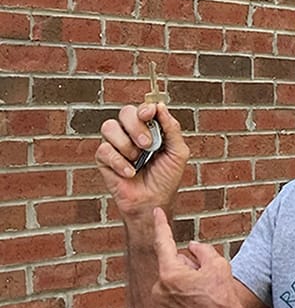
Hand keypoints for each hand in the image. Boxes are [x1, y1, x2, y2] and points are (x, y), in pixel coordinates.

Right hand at [95, 103, 189, 218]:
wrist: (153, 201)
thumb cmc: (166, 178)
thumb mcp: (178, 153)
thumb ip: (172, 129)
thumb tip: (160, 106)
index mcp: (150, 128)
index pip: (143, 109)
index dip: (144, 108)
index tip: (149, 114)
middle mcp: (131, 133)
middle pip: (125, 112)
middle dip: (136, 127)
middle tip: (147, 145)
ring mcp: (116, 144)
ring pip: (109, 127)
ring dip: (126, 145)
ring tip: (138, 160)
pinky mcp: (104, 158)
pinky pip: (104, 149)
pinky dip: (119, 162)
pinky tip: (130, 173)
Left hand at [151, 208, 242, 307]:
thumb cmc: (223, 297)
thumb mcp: (218, 265)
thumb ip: (202, 250)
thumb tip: (191, 247)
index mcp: (170, 274)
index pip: (164, 243)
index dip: (161, 225)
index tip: (156, 212)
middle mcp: (159, 290)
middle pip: (174, 264)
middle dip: (189, 265)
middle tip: (208, 277)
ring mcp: (160, 304)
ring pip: (173, 280)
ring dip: (187, 280)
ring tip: (206, 293)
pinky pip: (172, 295)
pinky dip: (184, 294)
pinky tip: (200, 303)